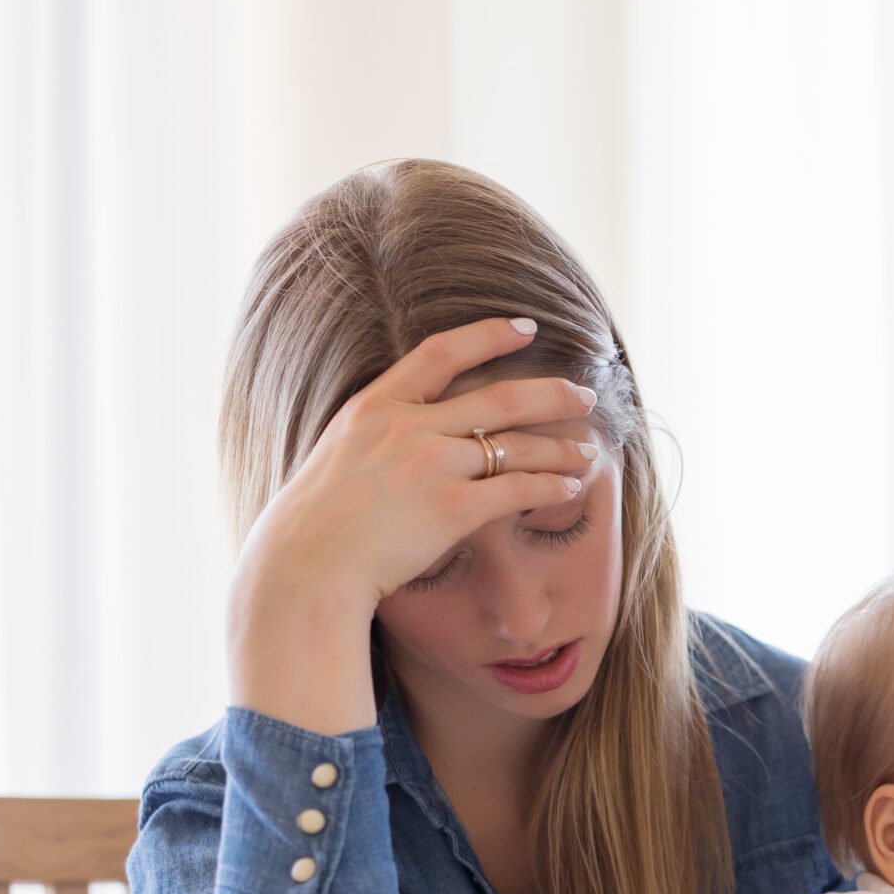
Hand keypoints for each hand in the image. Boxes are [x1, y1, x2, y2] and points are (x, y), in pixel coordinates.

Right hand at [228, 316, 604, 733]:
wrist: (304, 565)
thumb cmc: (315, 524)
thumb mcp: (337, 456)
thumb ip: (376, 438)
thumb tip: (408, 436)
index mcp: (375, 406)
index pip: (441, 352)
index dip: (488, 335)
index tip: (526, 327)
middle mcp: (407, 426)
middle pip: (499, 396)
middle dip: (551, 393)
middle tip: (584, 393)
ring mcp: (431, 464)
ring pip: (516, 444)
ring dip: (561, 447)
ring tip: (589, 452)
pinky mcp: (451, 507)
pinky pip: (517, 489)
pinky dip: (551, 486)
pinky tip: (572, 488)